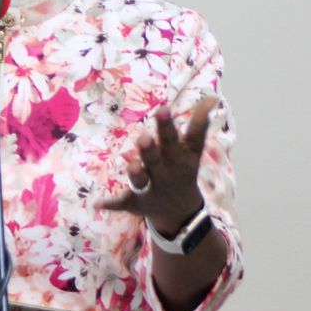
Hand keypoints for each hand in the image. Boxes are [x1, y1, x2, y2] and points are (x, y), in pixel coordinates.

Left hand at [100, 96, 217, 235]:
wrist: (180, 214)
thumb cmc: (182, 170)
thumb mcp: (193, 149)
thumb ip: (199, 124)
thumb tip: (212, 97)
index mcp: (181, 157)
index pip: (181, 140)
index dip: (172, 125)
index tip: (163, 108)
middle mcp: (166, 172)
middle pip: (158, 158)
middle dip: (150, 149)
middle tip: (143, 137)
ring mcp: (151, 188)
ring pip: (141, 180)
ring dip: (135, 173)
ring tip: (129, 165)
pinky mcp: (136, 202)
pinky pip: (122, 202)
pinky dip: (111, 203)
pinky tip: (98, 202)